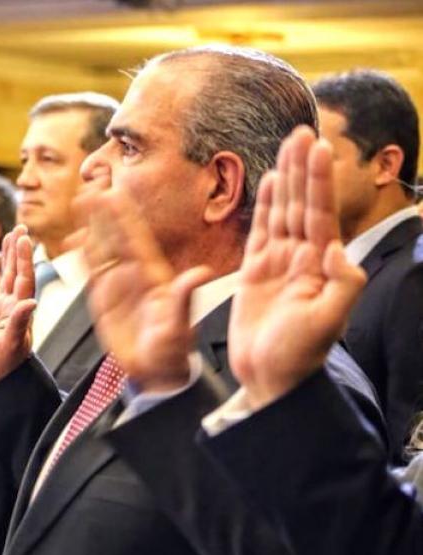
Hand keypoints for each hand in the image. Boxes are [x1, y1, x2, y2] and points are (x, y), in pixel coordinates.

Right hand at [0, 227, 38, 387]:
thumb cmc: (5, 367)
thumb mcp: (10, 345)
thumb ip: (19, 323)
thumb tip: (29, 302)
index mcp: (22, 311)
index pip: (24, 278)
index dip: (24, 258)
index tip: (24, 237)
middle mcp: (15, 306)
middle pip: (17, 272)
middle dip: (19, 250)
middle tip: (21, 227)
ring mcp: (3, 308)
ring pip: (6, 276)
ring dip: (8, 257)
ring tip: (10, 235)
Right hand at [80, 175, 212, 393]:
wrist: (157, 371)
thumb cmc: (173, 350)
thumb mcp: (179, 326)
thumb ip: (183, 298)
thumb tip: (199, 273)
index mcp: (154, 275)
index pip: (136, 238)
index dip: (124, 216)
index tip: (113, 193)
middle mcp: (134, 274)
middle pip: (115, 236)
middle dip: (103, 213)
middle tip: (90, 188)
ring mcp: (117, 285)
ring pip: (100, 249)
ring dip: (89, 227)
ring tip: (79, 203)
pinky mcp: (103, 300)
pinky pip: (89, 272)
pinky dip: (79, 256)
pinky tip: (70, 241)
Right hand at [229, 127, 364, 408]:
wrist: (271, 379)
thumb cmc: (298, 356)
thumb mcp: (328, 322)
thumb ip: (342, 284)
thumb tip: (337, 248)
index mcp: (321, 265)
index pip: (319, 213)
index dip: (318, 180)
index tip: (318, 147)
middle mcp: (303, 258)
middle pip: (302, 203)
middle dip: (303, 168)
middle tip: (303, 131)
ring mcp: (280, 264)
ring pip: (283, 211)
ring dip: (286, 178)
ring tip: (288, 144)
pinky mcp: (257, 274)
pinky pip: (260, 231)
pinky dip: (265, 206)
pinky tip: (268, 183)